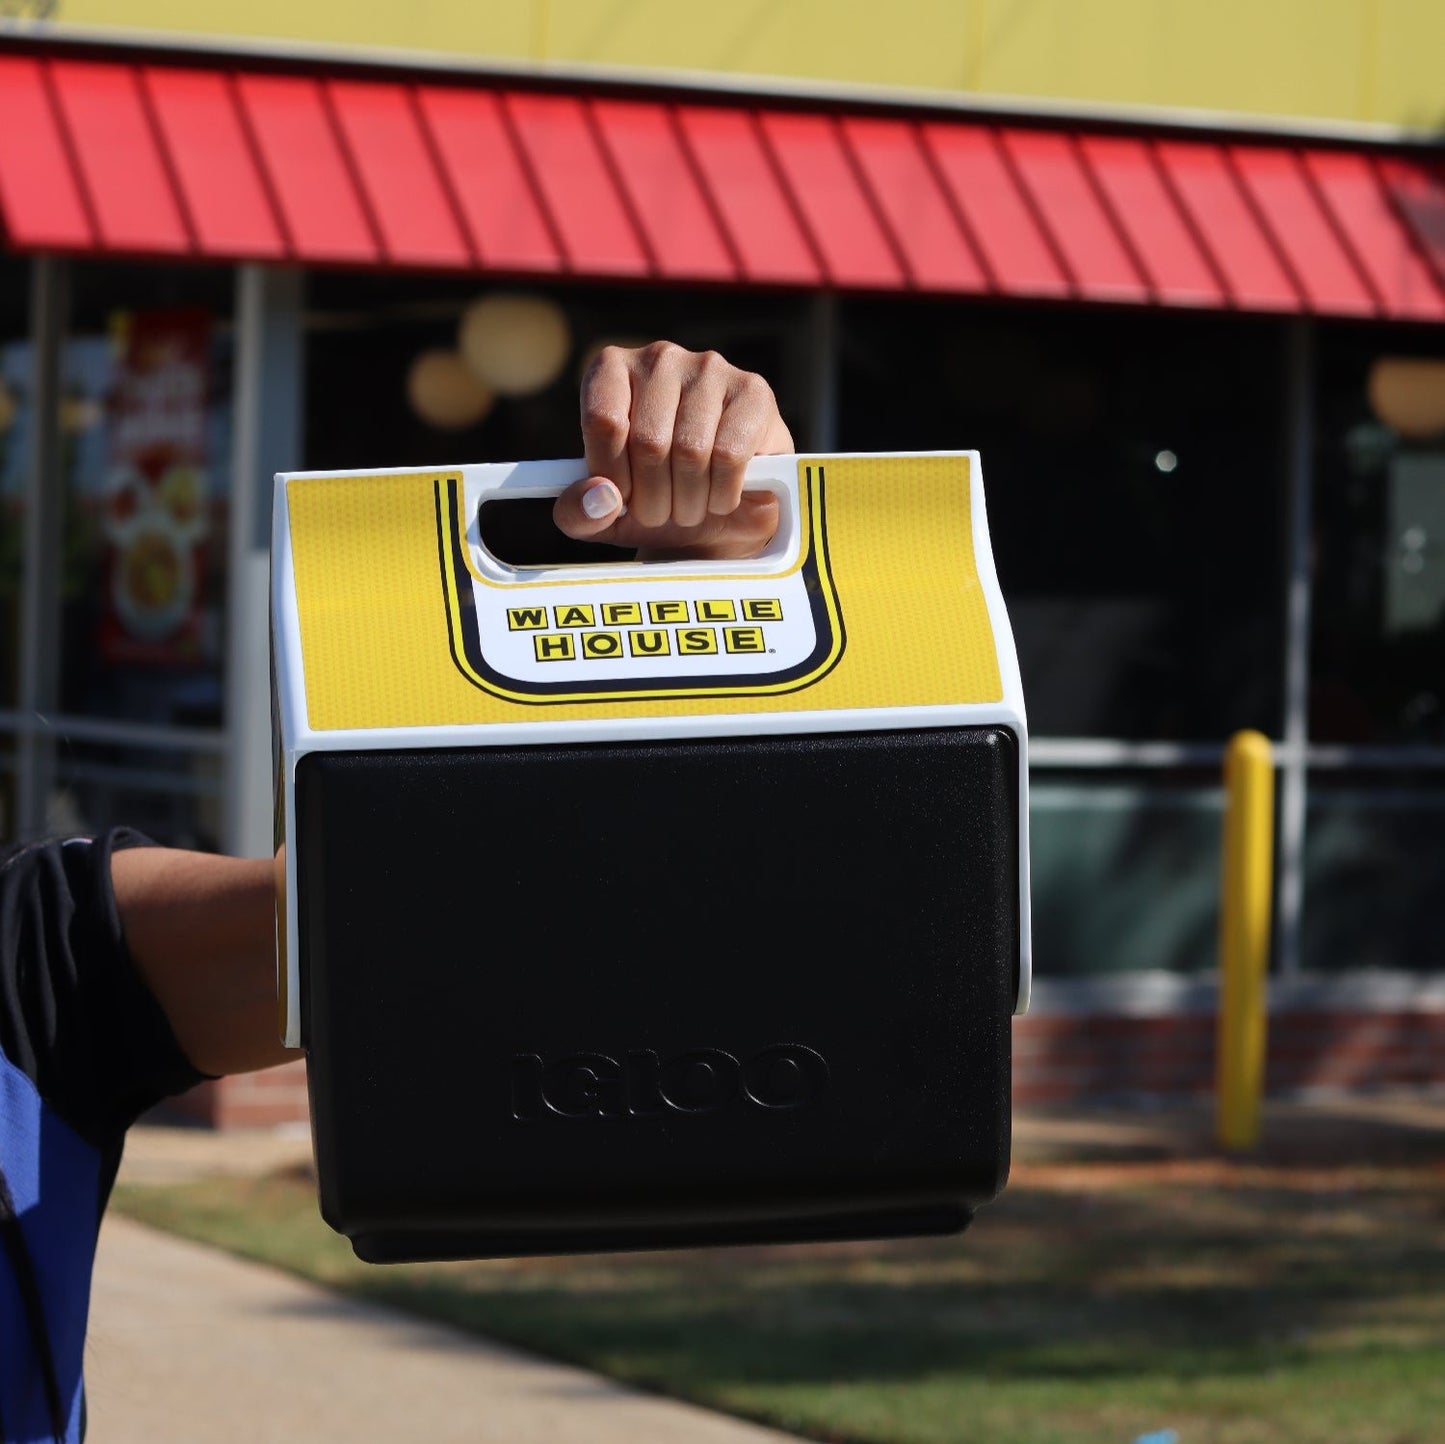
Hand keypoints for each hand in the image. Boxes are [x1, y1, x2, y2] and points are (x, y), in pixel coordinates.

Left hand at [552, 341, 793, 560]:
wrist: (718, 512)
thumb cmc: (654, 502)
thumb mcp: (603, 516)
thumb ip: (578, 513)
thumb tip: (601, 498)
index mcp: (610, 371)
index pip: (603, 421)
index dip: (613, 475)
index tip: (624, 500)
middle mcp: (658, 358)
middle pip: (648, 441)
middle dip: (653, 499)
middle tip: (662, 515)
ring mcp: (708, 369)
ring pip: (691, 450)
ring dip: (689, 502)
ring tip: (690, 510)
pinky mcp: (752, 390)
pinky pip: (730, 454)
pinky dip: (722, 493)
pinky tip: (721, 498)